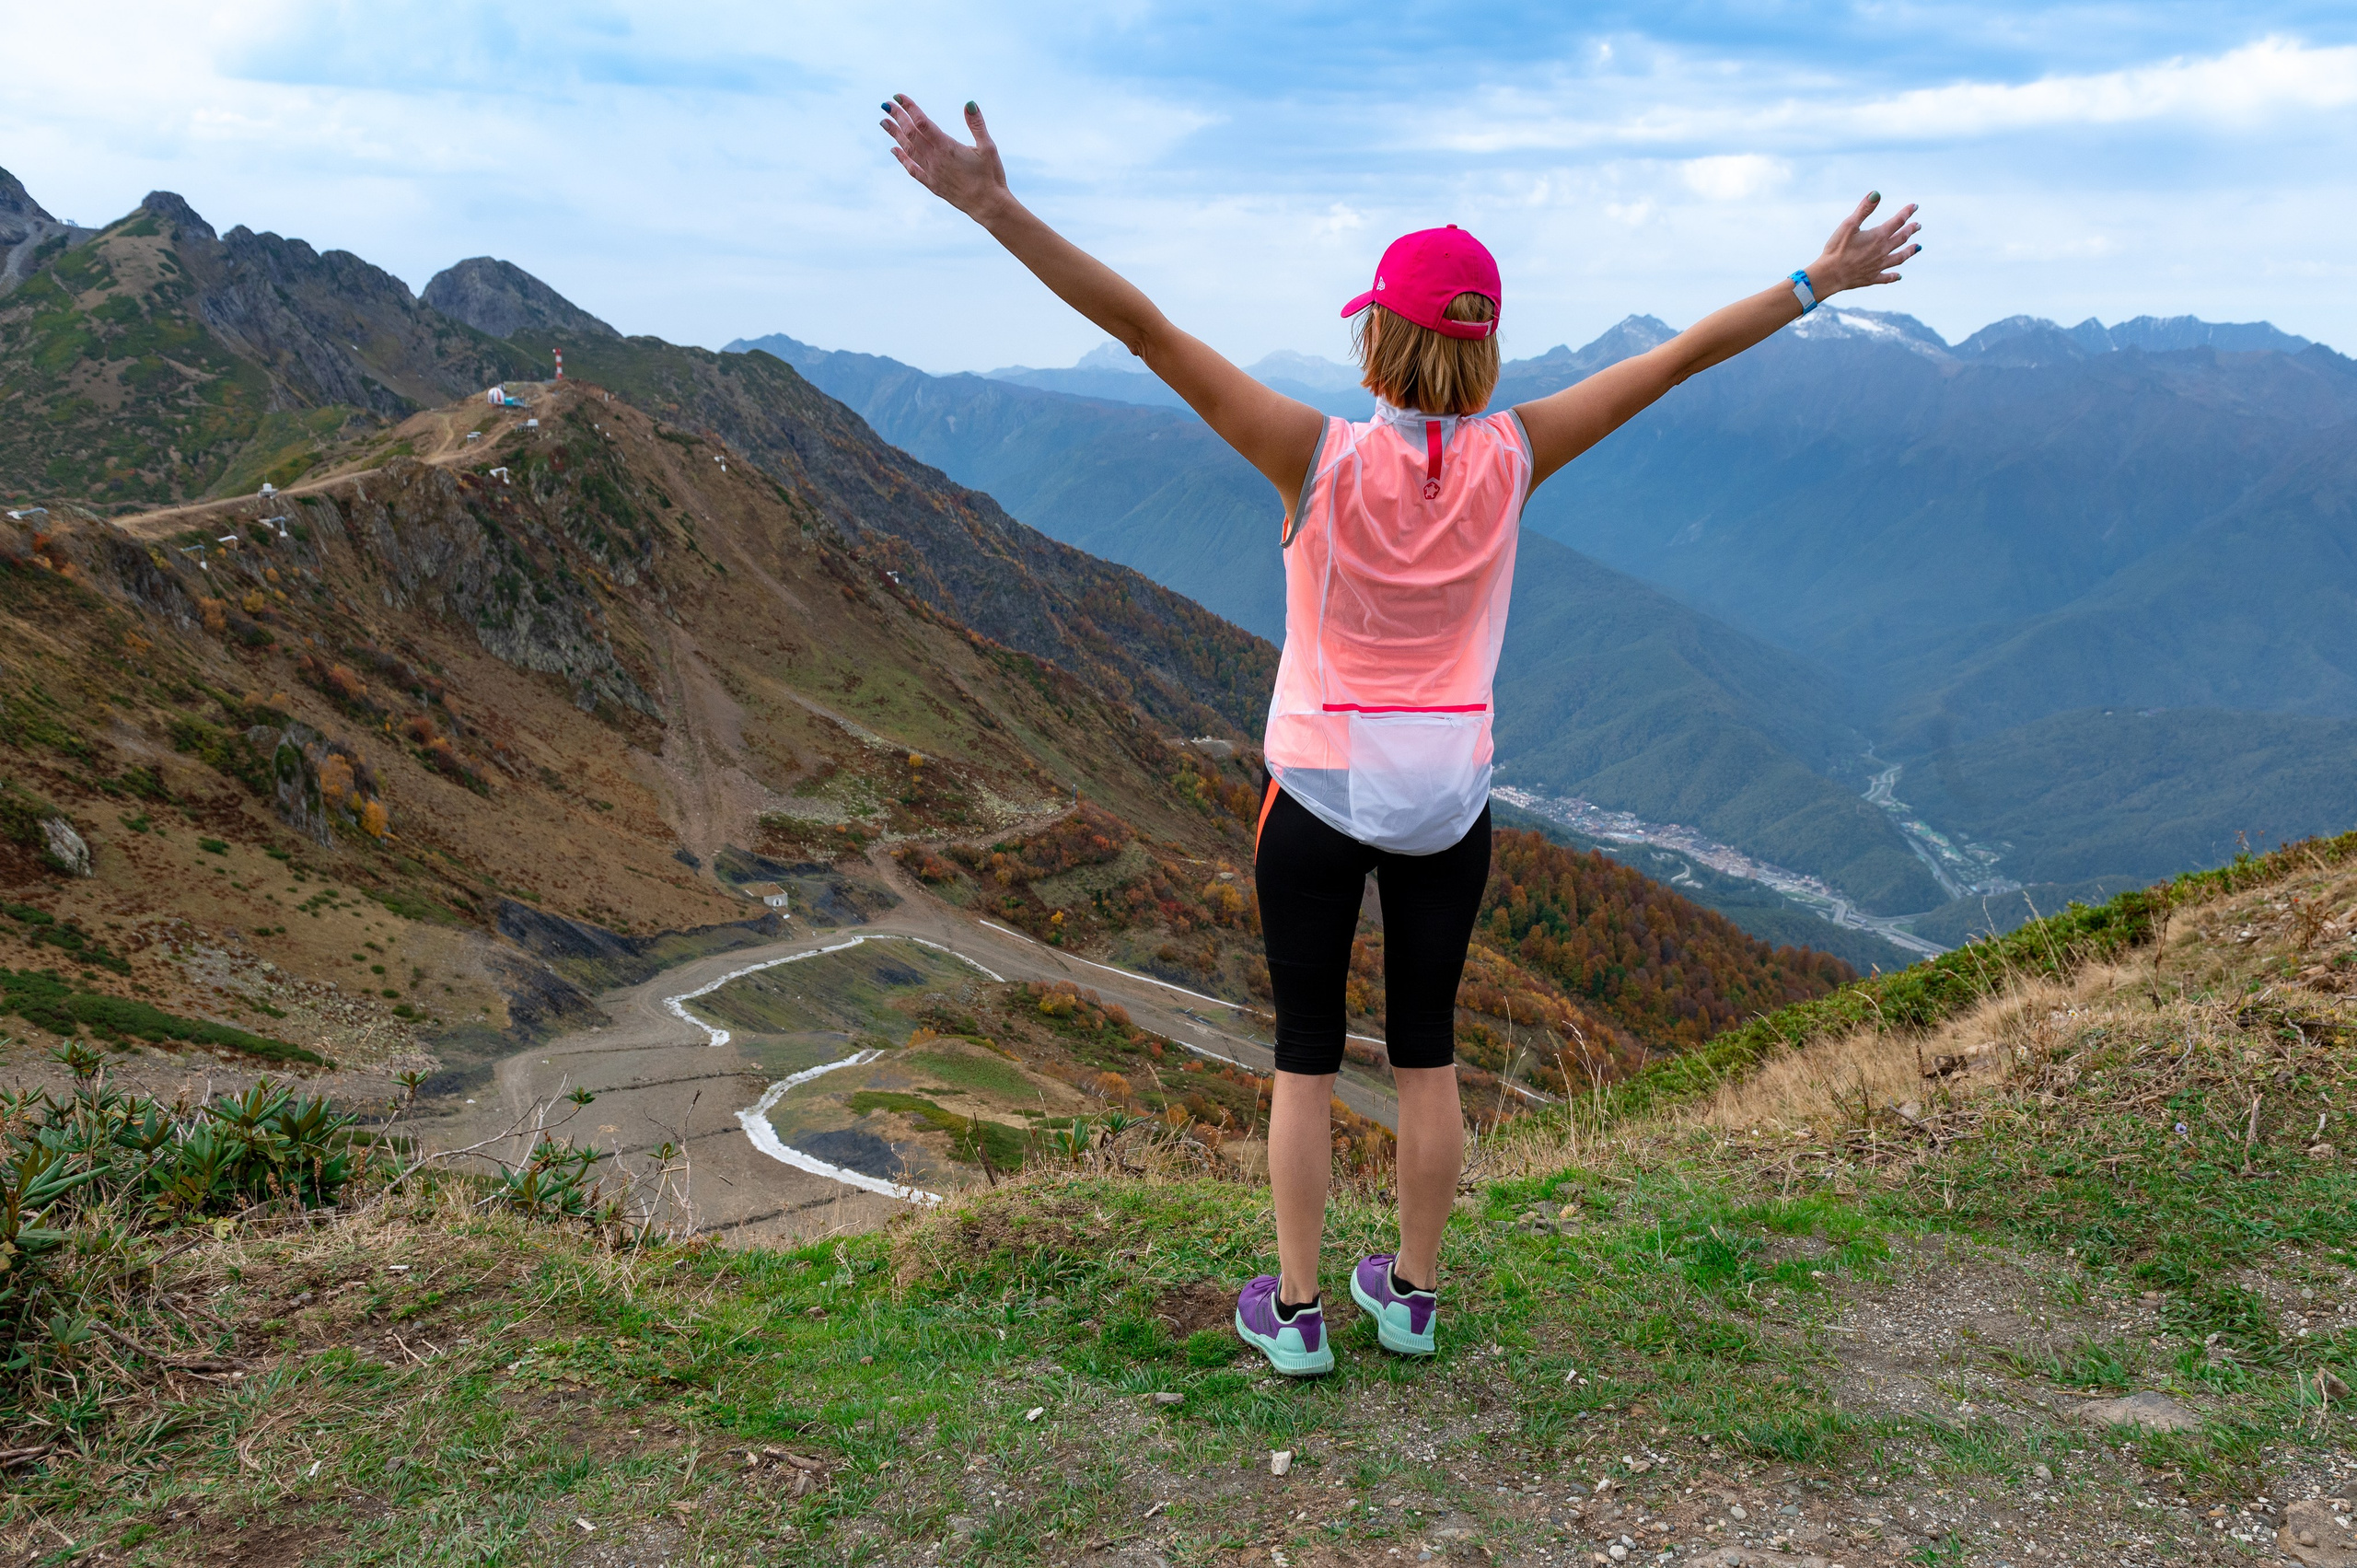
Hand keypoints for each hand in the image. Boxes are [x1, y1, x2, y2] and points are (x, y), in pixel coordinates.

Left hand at [881, 95, 1010, 221]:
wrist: (988, 205)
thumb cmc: (991, 175)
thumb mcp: (988, 147)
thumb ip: (977, 125)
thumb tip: (969, 103)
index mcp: (947, 147)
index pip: (922, 122)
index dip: (909, 108)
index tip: (898, 97)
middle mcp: (935, 159)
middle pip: (911, 134)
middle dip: (897, 118)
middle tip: (886, 105)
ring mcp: (932, 172)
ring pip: (908, 150)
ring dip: (895, 135)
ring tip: (884, 123)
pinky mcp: (932, 184)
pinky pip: (913, 169)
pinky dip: (902, 159)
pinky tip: (894, 150)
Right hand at [1807, 192, 1920, 296]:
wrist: (1830, 275)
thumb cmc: (1836, 248)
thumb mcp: (1848, 225)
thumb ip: (1864, 209)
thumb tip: (1876, 194)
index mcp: (1878, 236)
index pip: (1898, 221)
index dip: (1907, 212)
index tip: (1914, 206)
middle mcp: (1883, 251)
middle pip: (1901, 238)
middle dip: (1910, 230)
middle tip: (1918, 225)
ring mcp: (1879, 265)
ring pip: (1899, 257)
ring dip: (1909, 251)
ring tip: (1917, 247)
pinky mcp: (1872, 277)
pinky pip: (1887, 277)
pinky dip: (1894, 276)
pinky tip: (1899, 276)